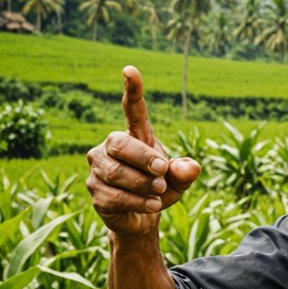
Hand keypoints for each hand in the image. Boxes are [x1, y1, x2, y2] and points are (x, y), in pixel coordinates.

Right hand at [86, 66, 200, 236]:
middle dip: (143, 158)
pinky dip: (136, 201)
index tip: (131, 70)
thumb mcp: (178, 181)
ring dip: (142, 184)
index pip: (132, 110)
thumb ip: (185, 172)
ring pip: (116, 172)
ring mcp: (99, 169)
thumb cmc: (160, 189)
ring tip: (159, 192)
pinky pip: (114, 195)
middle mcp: (110, 147)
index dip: (132, 90)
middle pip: (120, 144)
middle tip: (162, 172)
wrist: (142, 218)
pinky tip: (151, 205)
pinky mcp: (95, 192)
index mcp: (135, 137)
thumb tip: (192, 167)